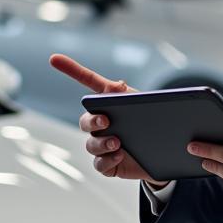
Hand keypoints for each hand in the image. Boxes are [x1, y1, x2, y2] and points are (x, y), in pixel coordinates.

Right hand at [48, 54, 159, 183]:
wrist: (169, 153)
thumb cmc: (155, 123)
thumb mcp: (147, 106)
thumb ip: (131, 96)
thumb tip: (117, 85)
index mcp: (111, 102)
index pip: (88, 81)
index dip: (71, 69)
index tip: (54, 58)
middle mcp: (102, 124)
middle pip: (86, 121)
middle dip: (92, 121)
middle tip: (105, 121)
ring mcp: (104, 145)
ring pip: (91, 144)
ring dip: (101, 143)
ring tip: (118, 142)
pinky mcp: (110, 164)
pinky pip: (100, 164)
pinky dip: (106, 160)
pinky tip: (119, 155)